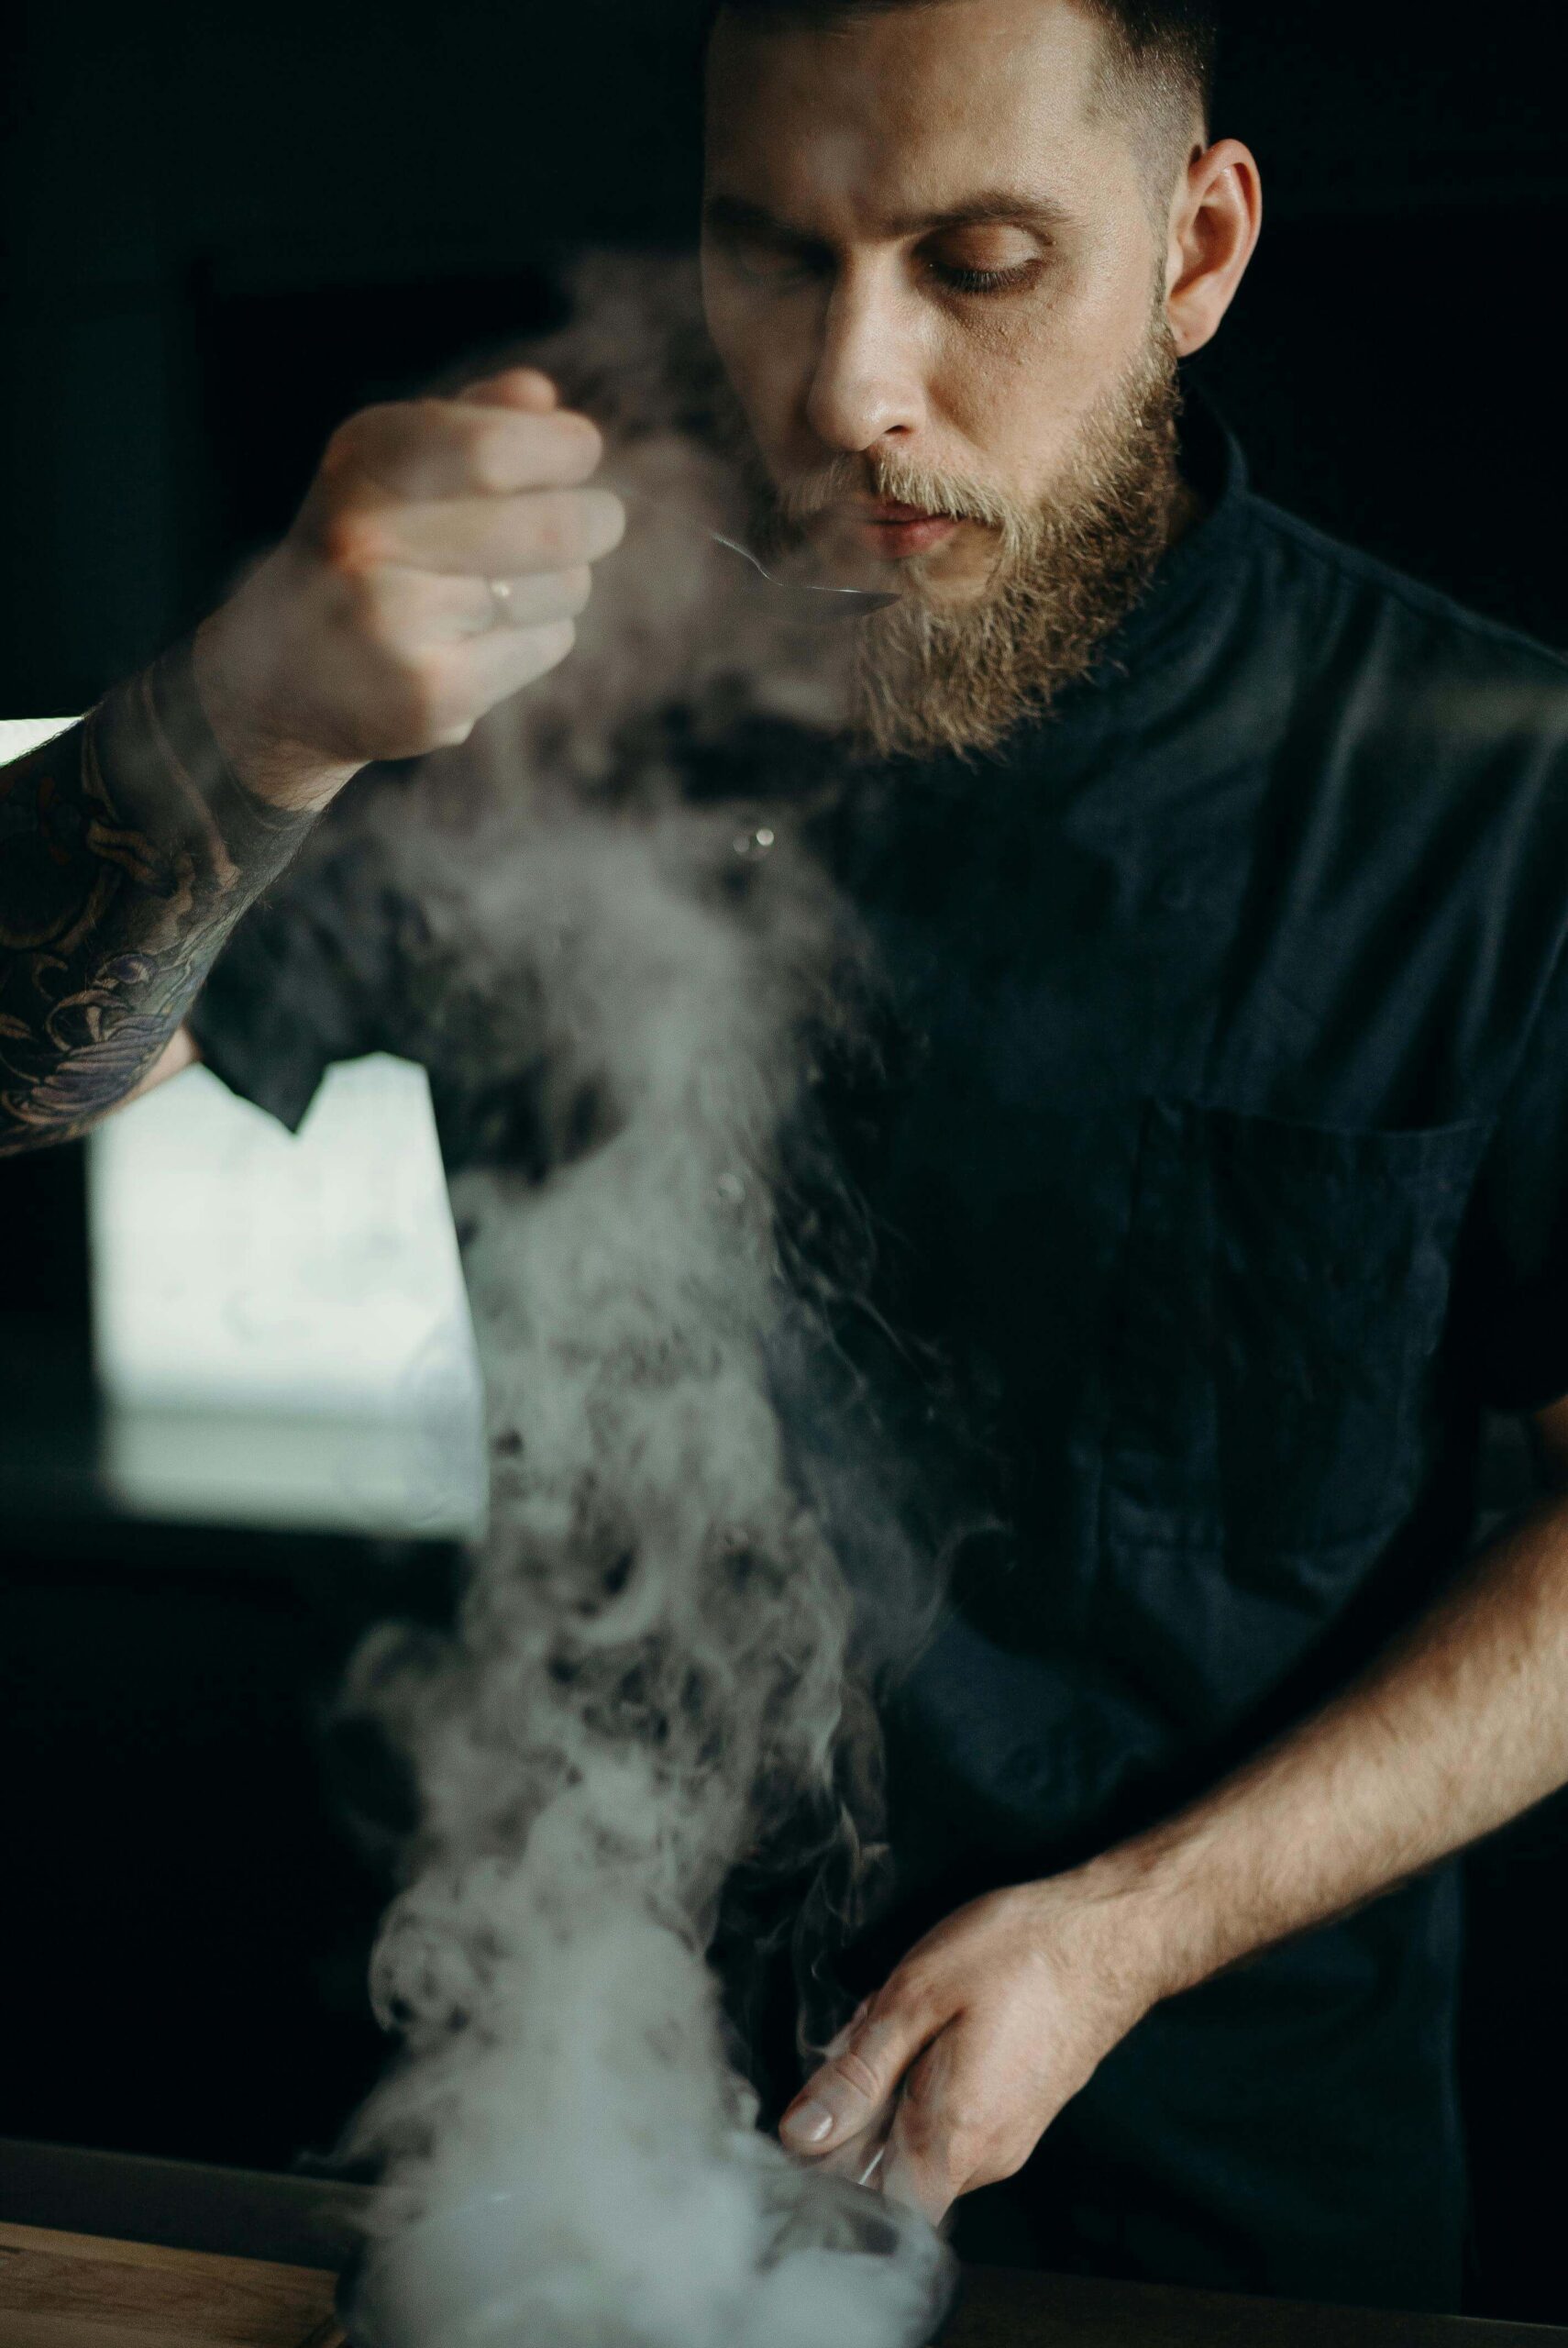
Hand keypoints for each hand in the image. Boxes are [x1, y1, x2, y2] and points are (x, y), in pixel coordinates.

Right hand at [191, 368, 623, 809]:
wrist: (281, 677)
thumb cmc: (364, 548)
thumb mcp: (393, 465)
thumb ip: (469, 420)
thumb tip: (541, 399)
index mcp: (360, 464)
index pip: (492, 448)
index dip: (562, 447)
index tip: (581, 451)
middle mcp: (367, 541)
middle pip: (552, 527)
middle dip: (595, 519)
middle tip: (599, 520)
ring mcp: (397, 625)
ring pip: (561, 587)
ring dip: (559, 583)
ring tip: (502, 589)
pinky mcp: (431, 696)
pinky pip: (547, 643)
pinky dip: (537, 636)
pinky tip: (482, 639)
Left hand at [779, 1877, 1158, 2224]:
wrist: (1115, 1934)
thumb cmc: (1019, 1952)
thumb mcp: (918, 1994)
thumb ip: (858, 2075)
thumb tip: (801, 2136)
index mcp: (952, 2139)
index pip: (866, 2207)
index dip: (824, 2171)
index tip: (813, 2108)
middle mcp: (984, 2161)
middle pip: (885, 2172)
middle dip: (854, 2109)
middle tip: (864, 2030)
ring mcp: (1007, 2143)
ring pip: (914, 2141)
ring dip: (889, 2088)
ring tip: (903, 2016)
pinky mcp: (1019, 2118)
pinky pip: (948, 2121)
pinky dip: (922, 2079)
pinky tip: (933, 2021)